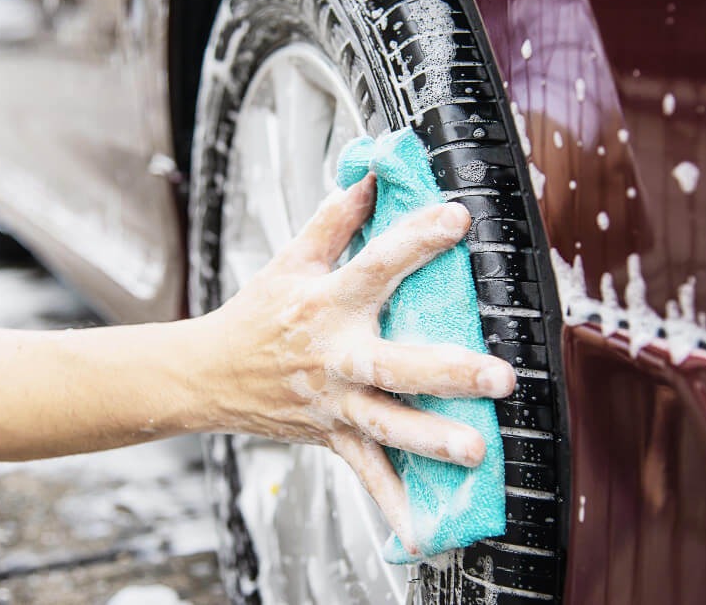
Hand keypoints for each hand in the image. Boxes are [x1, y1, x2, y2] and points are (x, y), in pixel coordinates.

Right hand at [202, 174, 515, 552]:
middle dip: (444, 370)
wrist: (208, 374)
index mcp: (324, 303)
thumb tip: (369, 175)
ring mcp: (333, 402)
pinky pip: (365, 473)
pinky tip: (423, 530)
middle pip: (391, 363)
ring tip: (475, 450)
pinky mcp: (331, 435)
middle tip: (497, 376)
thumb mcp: (289, 260)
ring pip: (385, 424)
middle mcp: (333, 355)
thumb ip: (333, 220)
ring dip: (430, 439)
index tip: (457, 219)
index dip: (415, 240)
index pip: (374, 265)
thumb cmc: (256, 314)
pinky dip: (392, 502)